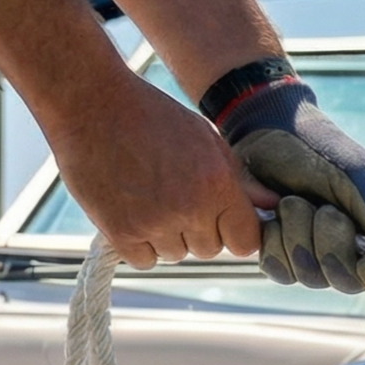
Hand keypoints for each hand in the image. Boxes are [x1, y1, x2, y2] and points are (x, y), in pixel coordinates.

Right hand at [46, 74, 263, 268]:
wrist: (92, 104)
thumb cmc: (154, 117)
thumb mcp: (207, 140)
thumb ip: (241, 180)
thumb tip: (272, 205)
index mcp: (218, 185)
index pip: (246, 242)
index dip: (236, 233)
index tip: (223, 220)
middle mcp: (189, 209)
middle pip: (210, 250)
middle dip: (199, 230)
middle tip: (176, 196)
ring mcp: (153, 223)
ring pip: (176, 255)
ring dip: (168, 237)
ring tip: (150, 196)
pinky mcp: (119, 232)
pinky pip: (144, 260)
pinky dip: (139, 244)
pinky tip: (132, 211)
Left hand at [219, 80, 364, 295]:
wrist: (271, 131)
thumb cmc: (322, 149)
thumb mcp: (356, 176)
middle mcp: (346, 254)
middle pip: (346, 281)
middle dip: (332, 243)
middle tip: (324, 207)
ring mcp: (310, 258)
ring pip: (309, 276)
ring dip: (298, 233)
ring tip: (294, 200)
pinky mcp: (278, 255)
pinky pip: (278, 270)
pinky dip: (274, 240)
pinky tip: (274, 214)